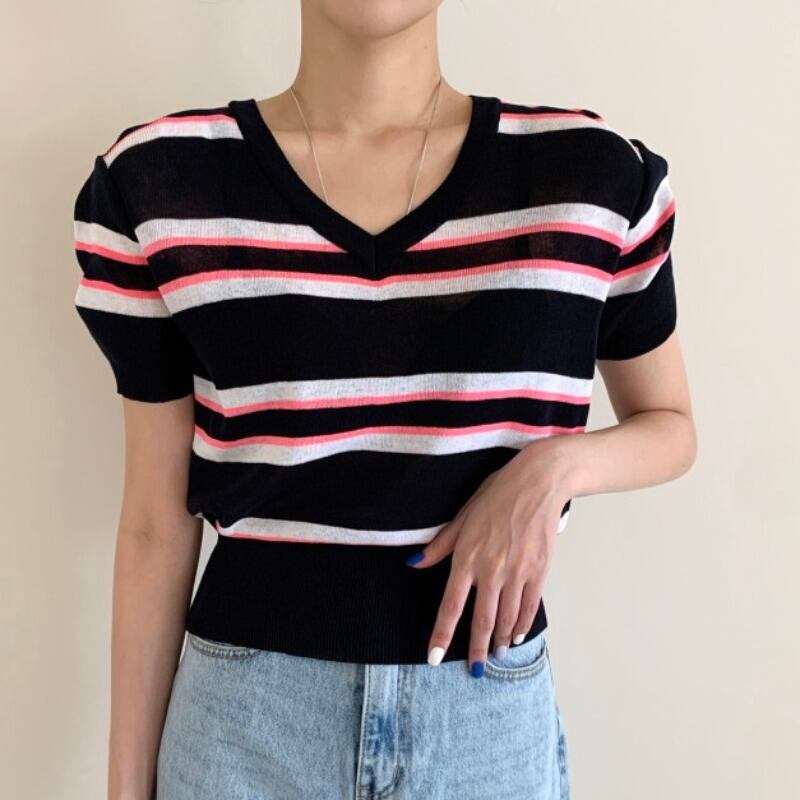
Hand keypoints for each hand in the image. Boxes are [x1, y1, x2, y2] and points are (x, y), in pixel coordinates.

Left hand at [405, 437, 575, 675]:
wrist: (538, 482)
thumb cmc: (497, 494)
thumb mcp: (462, 516)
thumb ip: (439, 545)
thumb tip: (414, 563)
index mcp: (467, 556)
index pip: (451, 605)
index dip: (442, 634)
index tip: (435, 657)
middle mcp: (492, 569)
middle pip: (482, 620)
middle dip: (477, 649)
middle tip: (474, 670)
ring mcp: (518, 571)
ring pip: (508, 618)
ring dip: (500, 640)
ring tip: (495, 654)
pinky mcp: (539, 570)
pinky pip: (529, 606)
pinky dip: (522, 625)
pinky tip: (516, 635)